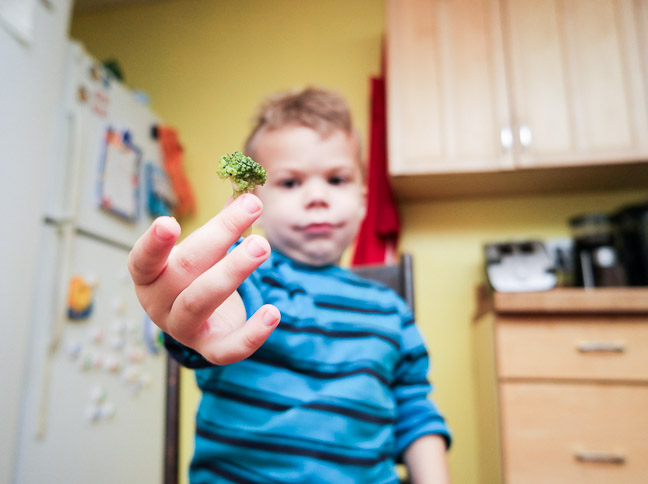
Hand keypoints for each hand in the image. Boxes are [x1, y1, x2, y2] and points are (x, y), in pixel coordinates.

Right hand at [128, 194, 280, 364]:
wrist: (203, 321)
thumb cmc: (199, 274)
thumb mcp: (205, 248)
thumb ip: (224, 222)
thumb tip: (248, 191)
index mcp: (149, 275)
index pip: (143, 259)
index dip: (154, 244)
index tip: (169, 222)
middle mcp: (158, 303)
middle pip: (184, 269)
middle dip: (219, 237)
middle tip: (252, 208)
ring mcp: (182, 328)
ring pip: (201, 301)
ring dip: (233, 270)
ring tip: (262, 245)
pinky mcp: (210, 349)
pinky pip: (228, 348)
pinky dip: (252, 333)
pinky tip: (273, 312)